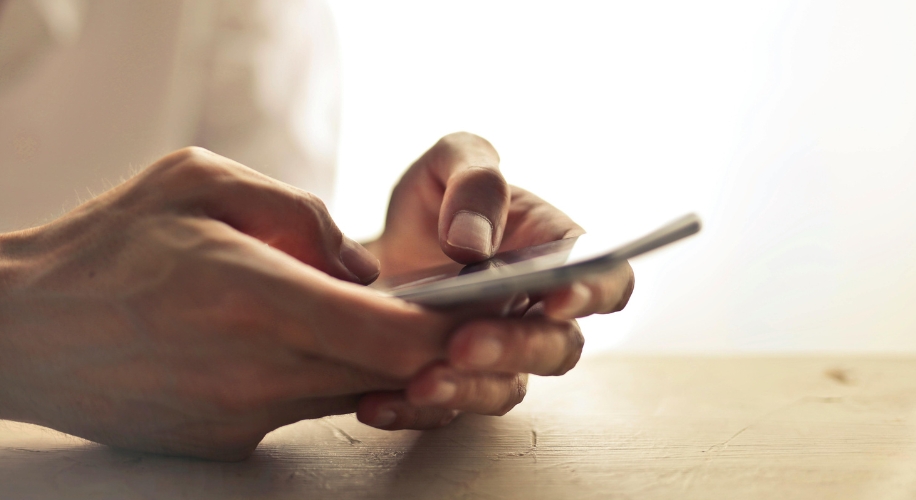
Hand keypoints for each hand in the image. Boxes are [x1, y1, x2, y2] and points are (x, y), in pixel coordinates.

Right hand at [0, 148, 457, 459]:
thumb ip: (301, 214)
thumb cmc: (107, 244)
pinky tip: (291, 342)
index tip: (473, 308)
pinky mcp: (227, 442)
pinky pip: (304, 407)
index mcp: (258, 299)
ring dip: (374, 360)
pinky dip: (321, 377)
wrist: (23, 328)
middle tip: (439, 309)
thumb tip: (362, 265)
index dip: (450, 328)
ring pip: (353, 395)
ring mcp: (244, 417)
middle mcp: (259, 372)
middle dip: (427, 345)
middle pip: (390, 375)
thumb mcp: (199, 181)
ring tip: (356, 314)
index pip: (397, 337)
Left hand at [357, 133, 634, 429]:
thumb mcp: (450, 163)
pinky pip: (444, 412)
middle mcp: (536, 313)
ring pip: (506, 389)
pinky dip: (411, 411)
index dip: (594, 292)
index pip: (606, 279)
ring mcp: (498, 356)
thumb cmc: (435, 201)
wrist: (376, 248)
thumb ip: (474, 181)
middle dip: (515, 348)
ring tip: (421, 382)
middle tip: (464, 342)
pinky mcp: (453, 385)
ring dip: (468, 390)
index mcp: (555, 253)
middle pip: (557, 347)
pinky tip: (376, 402)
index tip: (557, 298)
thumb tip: (471, 244)